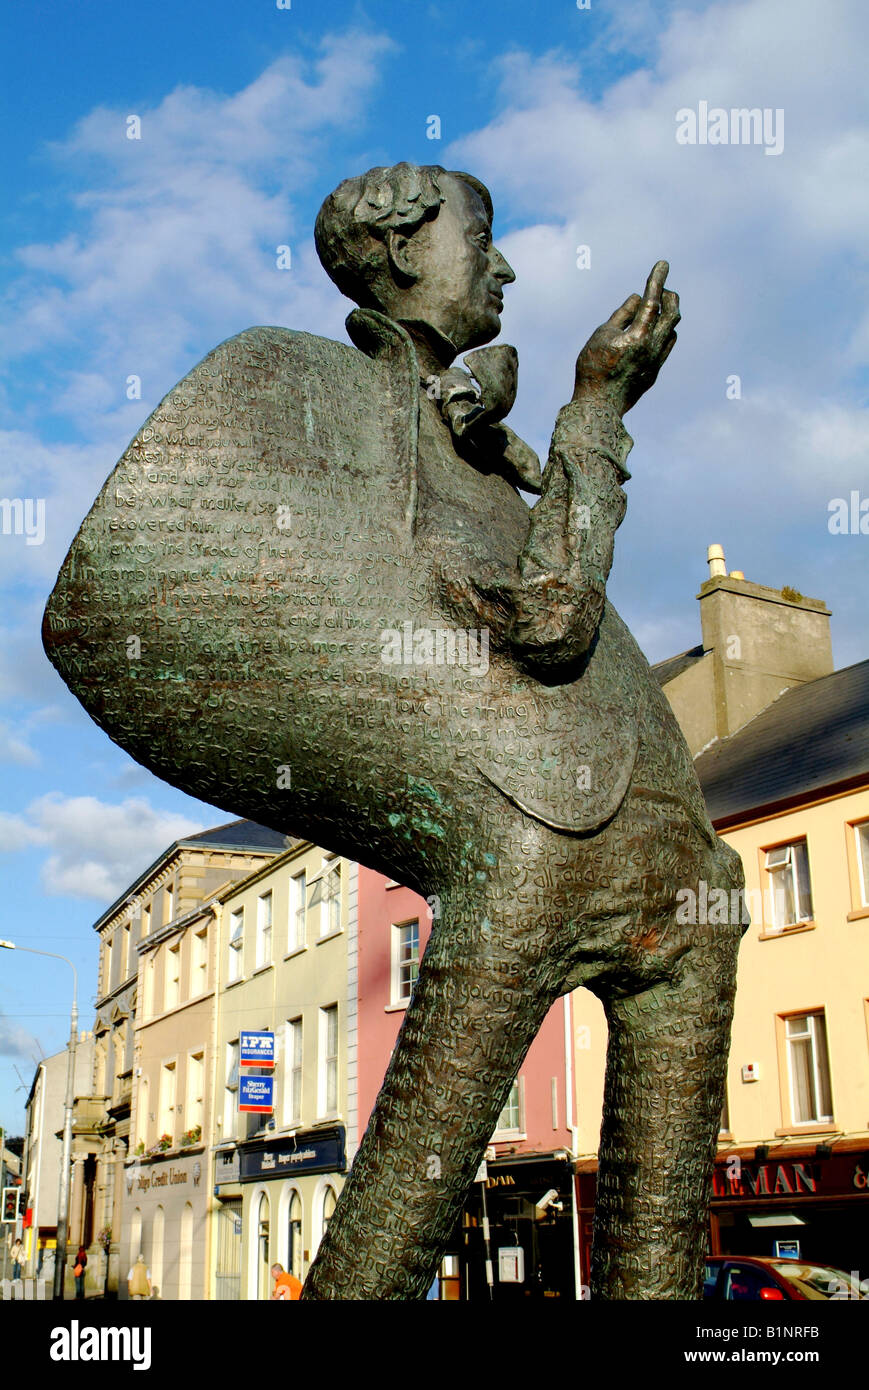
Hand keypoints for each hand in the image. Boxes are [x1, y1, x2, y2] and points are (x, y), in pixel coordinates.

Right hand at [572, 261, 679, 416]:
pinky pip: (666, 345)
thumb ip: (621, 314)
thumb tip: (637, 298)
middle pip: (672, 314)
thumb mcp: (602, 334)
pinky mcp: (654, 372)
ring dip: (666, 315)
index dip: (657, 280)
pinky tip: (651, 330)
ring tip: (653, 309)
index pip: (653, 301)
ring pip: (672, 330)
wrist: (598, 405)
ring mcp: (656, 361)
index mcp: (638, 336)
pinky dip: (662, 331)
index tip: (663, 263)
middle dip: (669, 296)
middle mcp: (652, 348)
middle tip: (662, 289)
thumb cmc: (593, 367)